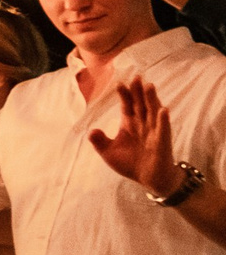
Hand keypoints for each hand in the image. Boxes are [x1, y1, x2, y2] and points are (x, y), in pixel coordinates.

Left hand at [88, 78, 181, 195]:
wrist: (149, 178)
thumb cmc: (130, 163)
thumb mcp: (109, 152)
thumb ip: (100, 141)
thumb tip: (91, 131)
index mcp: (130, 124)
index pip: (127, 105)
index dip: (124, 95)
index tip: (119, 83)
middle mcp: (143, 124)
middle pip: (140, 104)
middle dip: (138, 91)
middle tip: (136, 76)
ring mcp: (154, 131)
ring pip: (153, 112)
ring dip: (152, 99)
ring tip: (149, 86)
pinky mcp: (163, 141)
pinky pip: (163, 129)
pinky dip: (163, 120)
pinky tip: (163, 110)